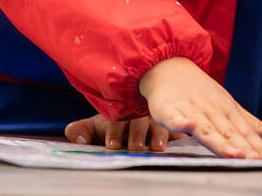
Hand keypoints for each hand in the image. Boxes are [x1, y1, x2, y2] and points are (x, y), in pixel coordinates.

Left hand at [65, 114, 183, 151]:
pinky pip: (179, 132)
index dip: (114, 132)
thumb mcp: (93, 128)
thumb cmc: (111, 127)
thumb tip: (77, 140)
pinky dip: (181, 137)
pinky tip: (184, 141)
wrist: (130, 121)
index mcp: (121, 113)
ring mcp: (157, 123)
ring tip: (156, 148)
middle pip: (140, 122)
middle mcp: (140, 115)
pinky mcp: (173, 131)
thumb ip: (79, 131)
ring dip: (159, 137)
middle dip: (137, 135)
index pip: (118, 119)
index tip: (111, 145)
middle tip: (134, 148)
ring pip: (160, 126)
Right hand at [138, 57, 261, 158]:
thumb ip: (253, 125)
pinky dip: (180, 122)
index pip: (245, 131)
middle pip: (228, 132)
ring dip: (218, 140)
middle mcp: (211, 110)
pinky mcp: (168, 110)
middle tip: (256, 160)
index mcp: (227, 110)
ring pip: (205, 128)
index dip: (257, 146)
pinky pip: (174, 118)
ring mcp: (190, 109)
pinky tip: (188, 125)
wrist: (168, 66)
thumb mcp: (230, 106)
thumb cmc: (201, 92)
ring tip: (232, 153)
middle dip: (243, 147)